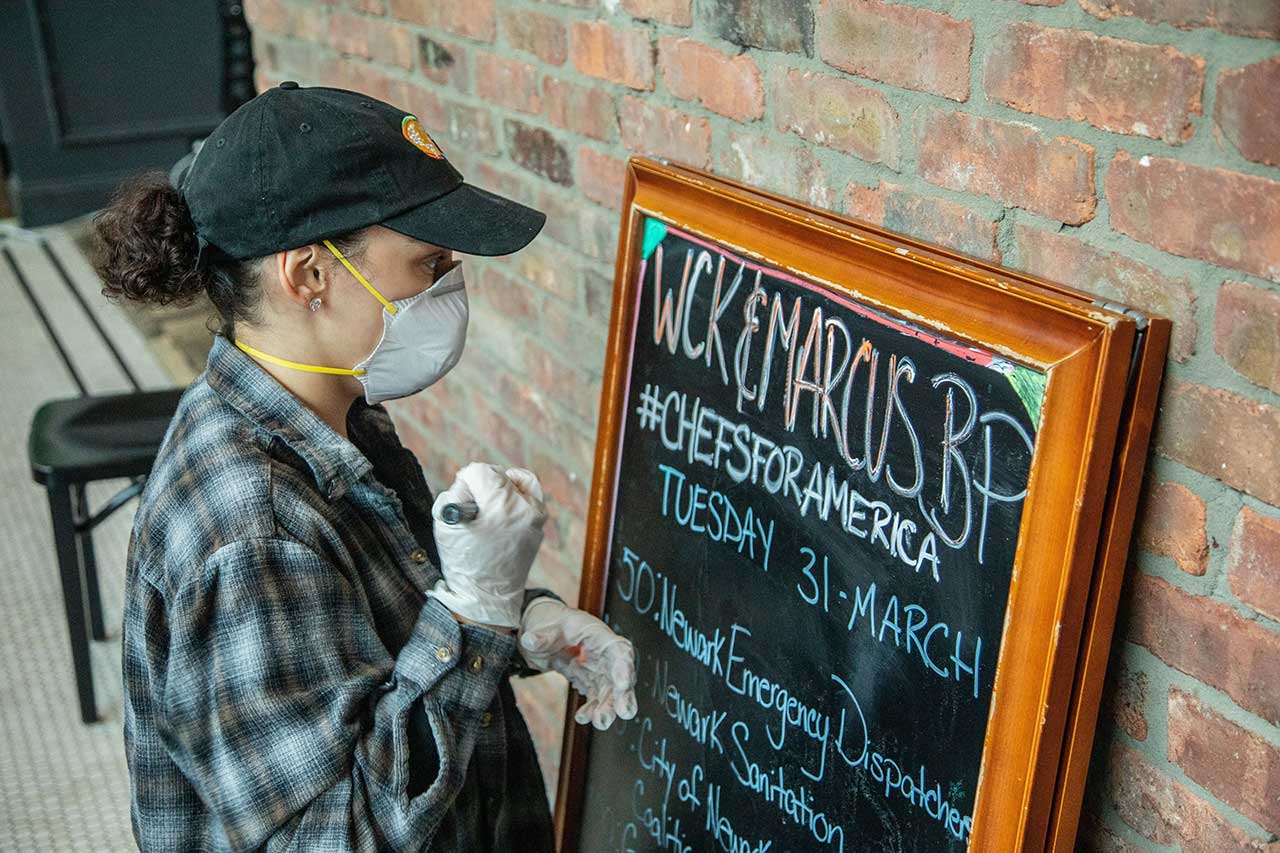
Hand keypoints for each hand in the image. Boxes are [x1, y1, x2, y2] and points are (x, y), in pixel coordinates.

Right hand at [427, 463, 546, 628]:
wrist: (487, 597)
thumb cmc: (463, 562)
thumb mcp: (446, 524)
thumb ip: (455, 493)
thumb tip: (469, 480)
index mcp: (501, 507)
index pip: (480, 471)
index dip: (464, 482)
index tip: (461, 498)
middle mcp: (524, 508)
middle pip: (497, 474)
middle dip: (480, 484)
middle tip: (472, 506)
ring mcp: (536, 517)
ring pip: (517, 480)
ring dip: (500, 486)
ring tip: (488, 505)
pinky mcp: (540, 524)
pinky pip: (531, 494)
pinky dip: (517, 494)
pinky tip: (503, 506)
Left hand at [519, 597, 636, 729]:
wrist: (543, 634)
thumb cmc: (551, 624)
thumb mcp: (544, 627)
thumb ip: (540, 636)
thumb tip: (529, 640)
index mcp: (597, 635)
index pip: (617, 650)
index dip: (623, 667)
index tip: (623, 684)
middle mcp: (602, 654)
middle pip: (618, 674)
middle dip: (622, 694)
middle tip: (623, 712)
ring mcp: (597, 669)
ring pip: (608, 690)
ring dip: (607, 706)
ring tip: (601, 722)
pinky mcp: (589, 682)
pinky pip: (594, 697)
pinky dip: (591, 709)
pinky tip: (584, 717)